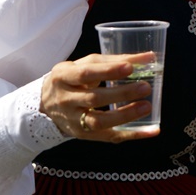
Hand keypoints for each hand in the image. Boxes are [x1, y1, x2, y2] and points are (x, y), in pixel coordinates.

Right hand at [41, 52, 156, 142]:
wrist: (45, 104)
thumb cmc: (70, 79)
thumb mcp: (82, 65)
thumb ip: (111, 61)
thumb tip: (147, 57)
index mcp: (63, 76)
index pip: (86, 73)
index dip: (108, 71)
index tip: (129, 67)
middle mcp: (66, 100)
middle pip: (94, 98)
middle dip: (121, 93)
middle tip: (144, 86)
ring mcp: (74, 120)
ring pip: (99, 121)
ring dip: (125, 115)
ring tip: (146, 106)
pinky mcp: (84, 134)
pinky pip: (109, 137)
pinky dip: (131, 134)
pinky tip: (150, 130)